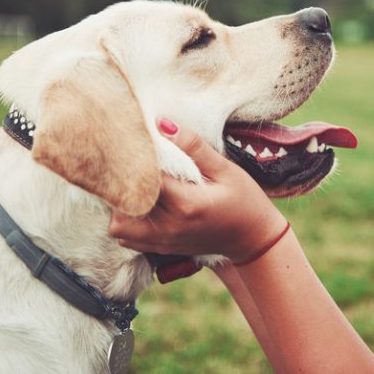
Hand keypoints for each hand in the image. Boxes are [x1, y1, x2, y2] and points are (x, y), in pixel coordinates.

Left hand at [108, 119, 287, 262]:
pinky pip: (127, 238)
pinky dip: (129, 220)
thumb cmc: (245, 201)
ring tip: (141, 186)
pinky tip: (146, 204)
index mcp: (185, 203)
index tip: (141, 144)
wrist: (254, 239)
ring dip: (123, 204)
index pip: (141, 178)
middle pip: (123, 203)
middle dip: (125, 182)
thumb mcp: (226, 169)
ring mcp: (163, 241)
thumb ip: (194, 147)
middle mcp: (169, 226)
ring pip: (118, 225)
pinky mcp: (162, 248)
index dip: (137, 158)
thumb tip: (163, 125)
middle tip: (136, 164)